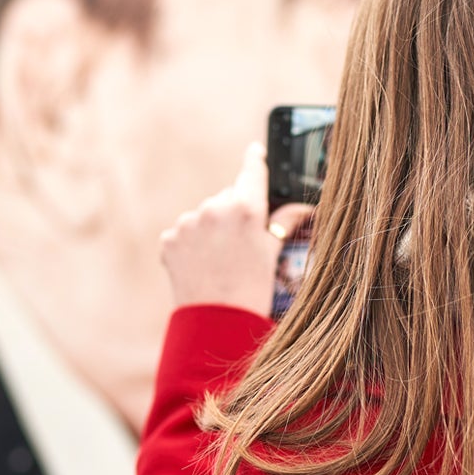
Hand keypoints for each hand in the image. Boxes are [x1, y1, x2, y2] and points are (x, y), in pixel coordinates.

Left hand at [161, 143, 314, 314]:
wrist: (217, 323)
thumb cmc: (254, 288)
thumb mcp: (272, 252)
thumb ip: (283, 222)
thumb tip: (303, 207)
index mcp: (247, 207)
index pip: (251, 171)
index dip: (254, 160)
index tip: (254, 151)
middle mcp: (216, 208)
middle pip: (227, 197)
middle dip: (233, 212)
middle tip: (240, 243)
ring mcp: (189, 223)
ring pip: (204, 214)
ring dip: (210, 228)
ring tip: (220, 259)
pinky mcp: (170, 238)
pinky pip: (184, 232)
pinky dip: (191, 243)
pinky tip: (202, 264)